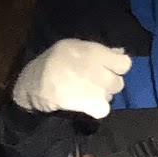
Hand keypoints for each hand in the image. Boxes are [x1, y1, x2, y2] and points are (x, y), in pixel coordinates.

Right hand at [11, 40, 130, 117]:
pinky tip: (84, 104)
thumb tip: (121, 53)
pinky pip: (104, 110)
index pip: (125, 63)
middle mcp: (96, 70)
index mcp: (94, 52)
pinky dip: (96, 109)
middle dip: (108, 84)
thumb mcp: (73, 46)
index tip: (109, 69)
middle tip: (93, 83)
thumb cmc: (53, 62)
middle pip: (118, 82)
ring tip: (85, 92)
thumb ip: (99, 50)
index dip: (118, 67)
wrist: (32, 84)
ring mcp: (93, 89)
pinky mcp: (88, 105)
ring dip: (101, 96)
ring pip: (111, 96)